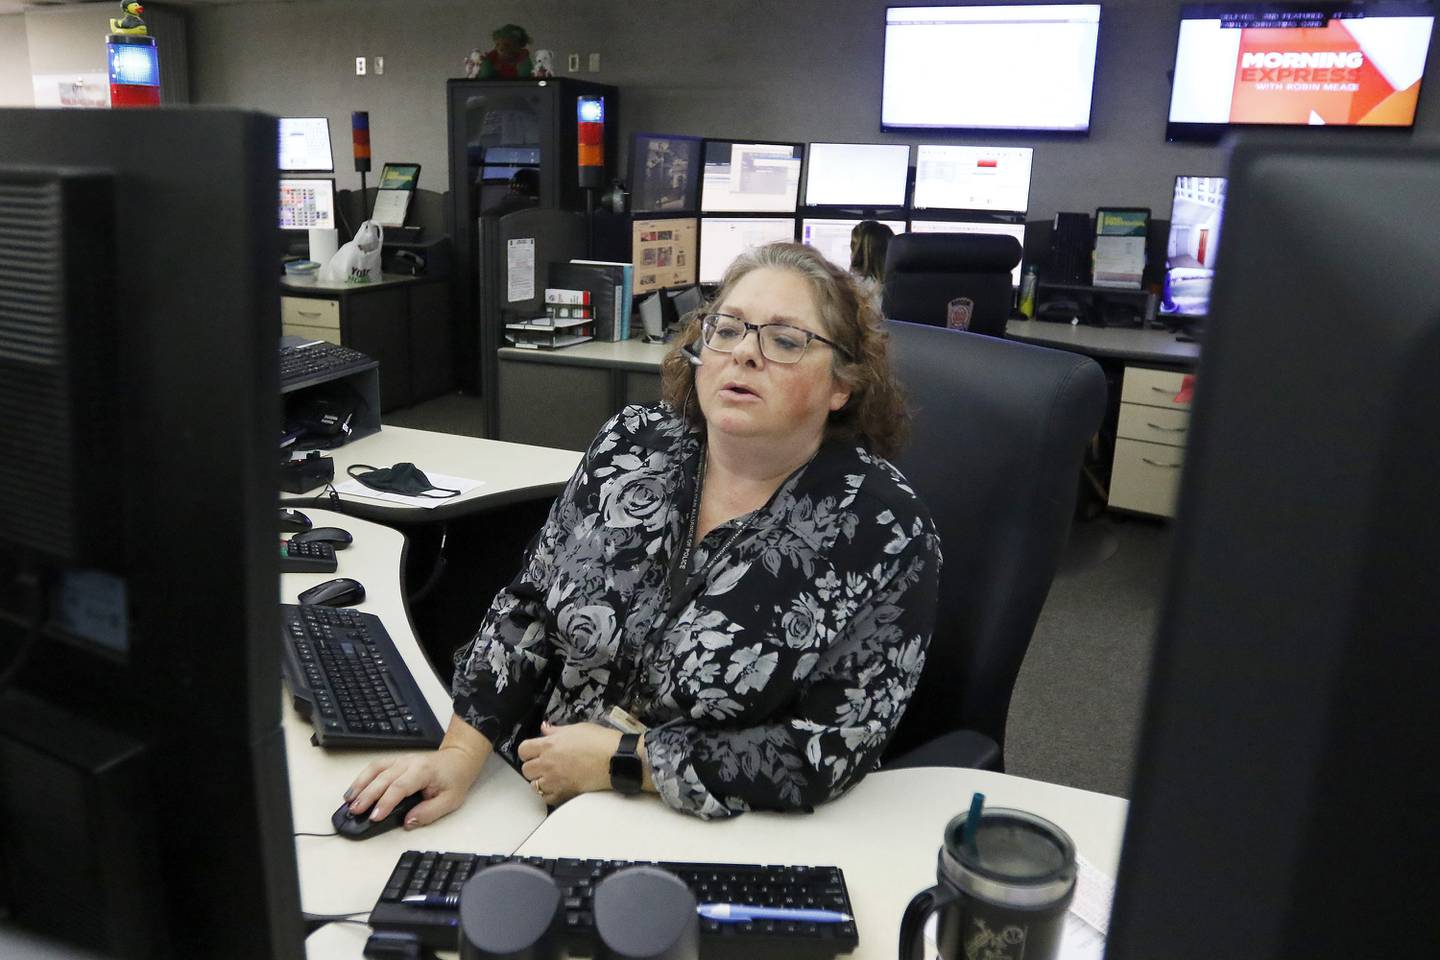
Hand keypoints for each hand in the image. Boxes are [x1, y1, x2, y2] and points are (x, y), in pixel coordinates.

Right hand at [344, 717, 491, 827]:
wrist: (459, 759)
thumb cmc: (454, 779)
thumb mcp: (450, 801)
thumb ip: (429, 813)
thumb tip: (408, 822)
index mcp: (423, 772)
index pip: (400, 787)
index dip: (385, 803)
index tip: (374, 817)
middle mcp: (409, 763)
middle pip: (383, 778)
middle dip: (367, 796)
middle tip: (355, 812)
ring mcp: (400, 760)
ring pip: (375, 770)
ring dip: (360, 785)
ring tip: (348, 801)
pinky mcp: (395, 762)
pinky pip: (376, 767)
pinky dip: (362, 778)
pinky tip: (354, 790)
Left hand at [517, 721, 621, 806]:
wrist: (615, 759)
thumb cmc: (600, 742)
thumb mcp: (577, 728)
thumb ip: (556, 730)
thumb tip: (545, 728)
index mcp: (549, 745)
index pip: (523, 750)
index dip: (528, 751)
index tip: (533, 752)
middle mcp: (548, 763)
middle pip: (526, 769)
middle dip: (533, 766)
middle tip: (543, 764)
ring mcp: (554, 780)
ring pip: (534, 785)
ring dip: (540, 781)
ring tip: (551, 777)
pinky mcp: (563, 793)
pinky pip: (546, 798)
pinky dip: (549, 794)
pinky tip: (557, 787)